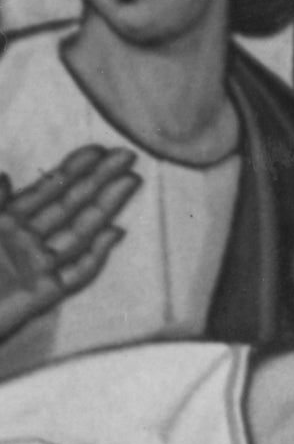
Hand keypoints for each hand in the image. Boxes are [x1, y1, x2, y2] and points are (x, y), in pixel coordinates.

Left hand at [0, 142, 135, 349]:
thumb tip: (4, 175)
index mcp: (8, 220)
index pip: (49, 188)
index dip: (74, 167)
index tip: (98, 149)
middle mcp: (28, 240)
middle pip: (71, 204)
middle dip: (100, 179)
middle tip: (127, 156)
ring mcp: (39, 266)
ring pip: (80, 230)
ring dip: (105, 207)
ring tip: (131, 183)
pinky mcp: (45, 294)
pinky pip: (77, 273)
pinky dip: (97, 254)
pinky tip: (115, 234)